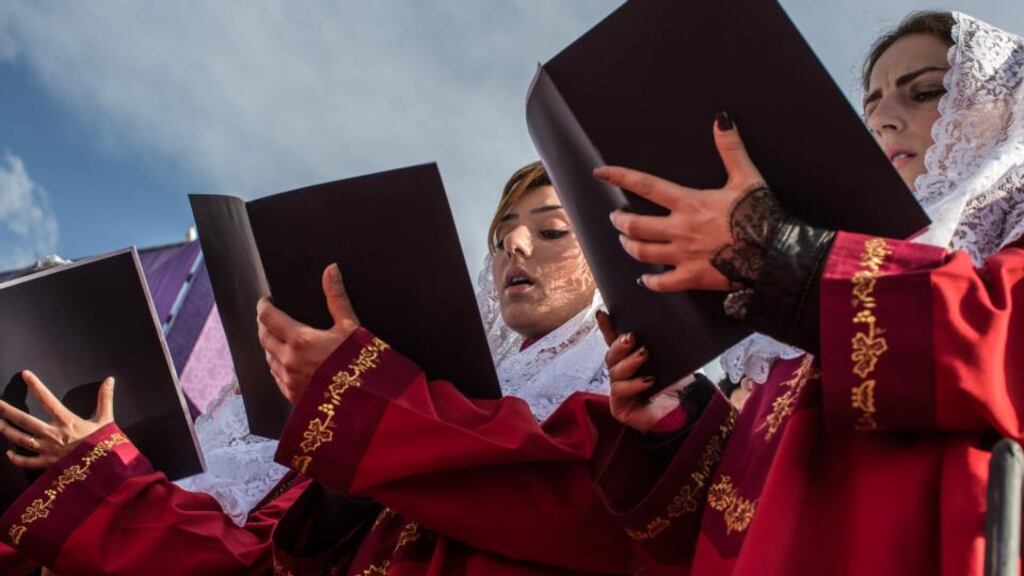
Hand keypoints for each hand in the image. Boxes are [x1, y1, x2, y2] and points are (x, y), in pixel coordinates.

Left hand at [0, 371, 114, 468]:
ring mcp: (47, 450)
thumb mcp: (106, 419)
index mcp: (67, 421)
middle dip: (8, 411)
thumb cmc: (105, 444)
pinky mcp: (47, 464)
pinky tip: (9, 453)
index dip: (36, 386)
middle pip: (25, 420)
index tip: (25, 374)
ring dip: (6, 431)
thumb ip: (105, 398)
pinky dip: (16, 458)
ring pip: (21, 439)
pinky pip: (27, 462)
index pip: (47, 400)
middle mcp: (53, 434)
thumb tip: (110, 379)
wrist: (105, 469)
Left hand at [257, 263, 360, 404]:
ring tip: (277, 340)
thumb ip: (336, 298)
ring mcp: (289, 381)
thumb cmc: (360, 363)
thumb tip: (330, 270)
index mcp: (300, 340)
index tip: (266, 300)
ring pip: (268, 359)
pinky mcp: (293, 397)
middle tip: (269, 318)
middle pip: (263, 337)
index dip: (264, 306)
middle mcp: (288, 361)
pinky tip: (286, 364)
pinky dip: (277, 367)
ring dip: (269, 347)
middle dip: (263, 325)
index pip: (268, 318)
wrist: (366, 403)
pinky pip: (276, 378)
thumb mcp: (351, 327)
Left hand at [594, 113, 782, 292]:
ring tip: (625, 242)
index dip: (619, 176)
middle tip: (617, 217)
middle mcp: (679, 229)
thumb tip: (721, 119)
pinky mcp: (692, 277)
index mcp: (689, 203)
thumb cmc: (761, 215)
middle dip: (620, 221)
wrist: (775, 254)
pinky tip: (645, 279)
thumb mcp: (746, 177)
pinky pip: (662, 284)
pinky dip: (649, 282)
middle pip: (634, 225)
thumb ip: (730, 148)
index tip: (600, 173)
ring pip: (642, 253)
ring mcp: (683, 255)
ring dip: (629, 246)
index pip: (645, 185)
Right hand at [596, 311, 687, 431]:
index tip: (602, 313)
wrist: (688, 412)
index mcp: (632, 359)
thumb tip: (661, 324)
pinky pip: (620, 390)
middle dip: (619, 344)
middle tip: (631, 337)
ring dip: (629, 362)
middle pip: (612, 355)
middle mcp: (623, 373)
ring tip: (644, 355)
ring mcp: (619, 390)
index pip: (616, 341)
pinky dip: (633, 384)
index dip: (607, 328)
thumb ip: (661, 345)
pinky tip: (647, 381)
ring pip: (615, 371)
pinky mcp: (619, 406)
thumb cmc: (679, 386)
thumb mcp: (671, 360)